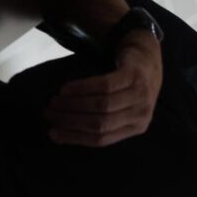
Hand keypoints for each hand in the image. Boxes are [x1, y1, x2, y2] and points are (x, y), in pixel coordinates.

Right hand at [44, 31, 162, 146]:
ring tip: (55, 101)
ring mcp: (141, 94)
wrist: (147, 57)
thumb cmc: (129, 88)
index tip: (52, 133)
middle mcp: (142, 114)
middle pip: (101, 123)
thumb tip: (58, 135)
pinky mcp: (134, 75)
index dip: (75, 137)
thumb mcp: (122, 109)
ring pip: (102, 105)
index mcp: (137, 127)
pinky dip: (82, 88)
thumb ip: (100, 122)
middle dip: (70, 120)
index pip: (103, 139)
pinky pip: (104, 85)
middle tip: (49, 113)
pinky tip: (67, 88)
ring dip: (73, 104)